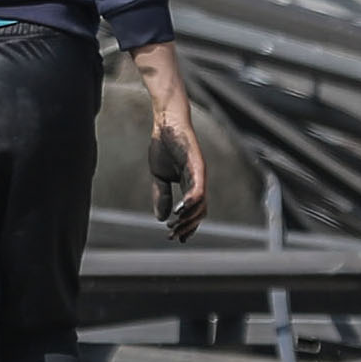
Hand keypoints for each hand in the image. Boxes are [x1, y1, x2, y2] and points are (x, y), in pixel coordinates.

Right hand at [147, 115, 206, 241]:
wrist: (165, 122)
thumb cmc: (164, 145)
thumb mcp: (159, 177)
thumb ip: (161, 196)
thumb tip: (162, 218)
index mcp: (190, 185)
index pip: (192, 211)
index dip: (186, 226)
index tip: (176, 238)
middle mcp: (198, 182)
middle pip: (199, 212)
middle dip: (186, 227)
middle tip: (174, 236)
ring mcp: (199, 174)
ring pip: (200, 203)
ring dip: (188, 217)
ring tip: (175, 225)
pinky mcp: (197, 164)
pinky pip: (198, 186)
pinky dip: (192, 200)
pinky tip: (182, 209)